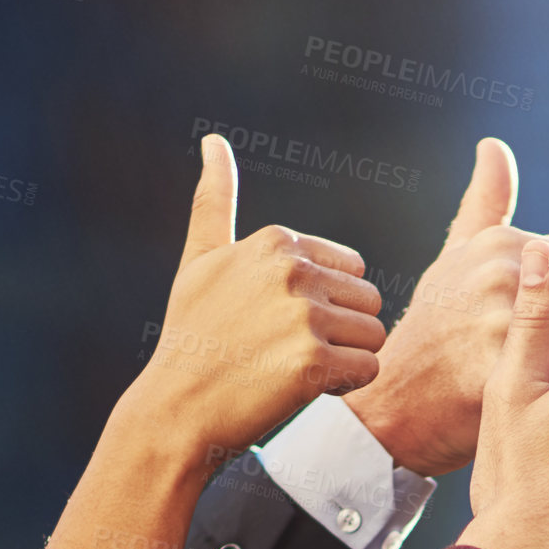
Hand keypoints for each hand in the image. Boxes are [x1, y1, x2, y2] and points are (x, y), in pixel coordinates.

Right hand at [137, 135, 385, 460]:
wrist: (175, 409)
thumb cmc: (192, 336)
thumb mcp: (201, 260)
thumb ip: (215, 199)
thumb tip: (214, 140)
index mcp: (276, 242)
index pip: (352, 269)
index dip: (325, 303)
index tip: (277, 322)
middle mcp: (293, 271)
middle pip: (369, 300)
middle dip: (342, 329)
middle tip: (287, 349)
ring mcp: (304, 316)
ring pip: (374, 335)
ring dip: (346, 358)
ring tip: (293, 367)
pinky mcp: (315, 363)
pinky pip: (369, 369)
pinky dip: (345, 386)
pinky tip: (302, 387)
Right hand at [345, 139, 548, 475]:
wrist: (392, 404)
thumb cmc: (434, 332)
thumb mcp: (455, 258)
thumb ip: (485, 203)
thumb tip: (493, 145)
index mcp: (503, 242)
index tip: (535, 324)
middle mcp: (502, 270)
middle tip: (533, 359)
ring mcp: (499, 317)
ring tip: (528, 380)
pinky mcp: (500, 366)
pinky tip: (526, 401)